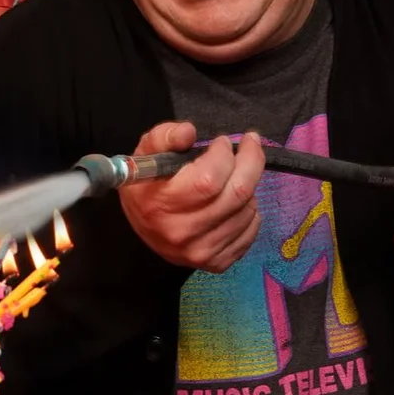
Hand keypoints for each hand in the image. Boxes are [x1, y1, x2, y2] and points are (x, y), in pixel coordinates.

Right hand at [118, 122, 265, 272]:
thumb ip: (164, 137)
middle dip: (251, 161)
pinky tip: (235, 202)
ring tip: (233, 177)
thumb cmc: (147, 184)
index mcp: (162, 204)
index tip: (222, 142)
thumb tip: (189, 132)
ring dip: (248, 186)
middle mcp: (183, 232)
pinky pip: (251, 231)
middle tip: (250, 144)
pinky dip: (250, 211)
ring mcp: (202, 251)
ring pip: (248, 210)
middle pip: (238, 193)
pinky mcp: (217, 263)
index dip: (223, 154)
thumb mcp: (145, 153)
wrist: (142, 227)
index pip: (210, 179)